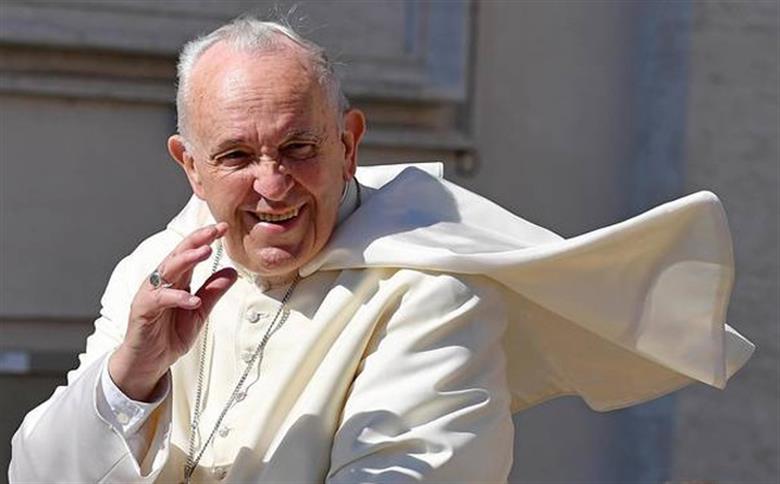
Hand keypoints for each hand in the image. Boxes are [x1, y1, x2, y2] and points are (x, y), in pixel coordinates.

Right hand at [109, 223, 237, 400]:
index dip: (206, 239)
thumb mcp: (199, 312)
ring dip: (187, 260)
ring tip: (205, 252)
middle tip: (214, 230)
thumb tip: (232, 272)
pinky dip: (177, 298)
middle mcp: (162, 282)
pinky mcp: (142, 310)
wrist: (148, 362)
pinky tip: (192, 299)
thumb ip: (213, 292)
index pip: (191, 253)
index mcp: (176, 279)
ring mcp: (151, 294)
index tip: (223, 228)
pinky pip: (160, 299)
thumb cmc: (168, 335)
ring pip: (167, 270)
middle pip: (178, 254)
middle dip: (197, 240)